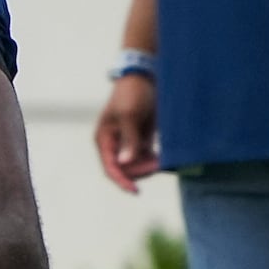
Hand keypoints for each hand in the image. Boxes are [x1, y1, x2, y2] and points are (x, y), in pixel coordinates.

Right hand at [94, 74, 159, 192]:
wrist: (145, 77)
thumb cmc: (132, 93)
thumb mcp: (129, 115)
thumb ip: (129, 140)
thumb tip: (124, 163)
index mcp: (104, 140)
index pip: (110, 168)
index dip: (122, 181)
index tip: (136, 191)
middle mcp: (114, 145)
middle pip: (125, 170)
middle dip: (140, 171)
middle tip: (158, 164)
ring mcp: (127, 144)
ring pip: (137, 167)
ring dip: (149, 167)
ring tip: (162, 161)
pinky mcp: (141, 141)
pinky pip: (146, 159)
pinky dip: (154, 162)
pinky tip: (164, 160)